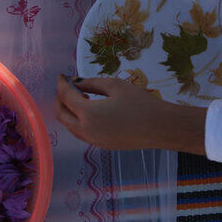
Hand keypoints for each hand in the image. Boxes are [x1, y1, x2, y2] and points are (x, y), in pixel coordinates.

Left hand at [55, 74, 206, 153]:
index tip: (62, 76)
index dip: (61, 84)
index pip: (65, 97)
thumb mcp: (115, 86)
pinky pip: (81, 132)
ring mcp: (93, 141)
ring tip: (81, 96)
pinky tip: (91, 110)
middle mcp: (86, 131)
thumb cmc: (140, 104)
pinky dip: (78, 121)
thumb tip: (77, 83)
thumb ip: (91, 83)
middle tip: (67, 87)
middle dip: (60, 99)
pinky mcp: (101, 145)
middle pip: (61, 115)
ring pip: (70, 126)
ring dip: (69, 111)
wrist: (160, 128)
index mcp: (88, 114)